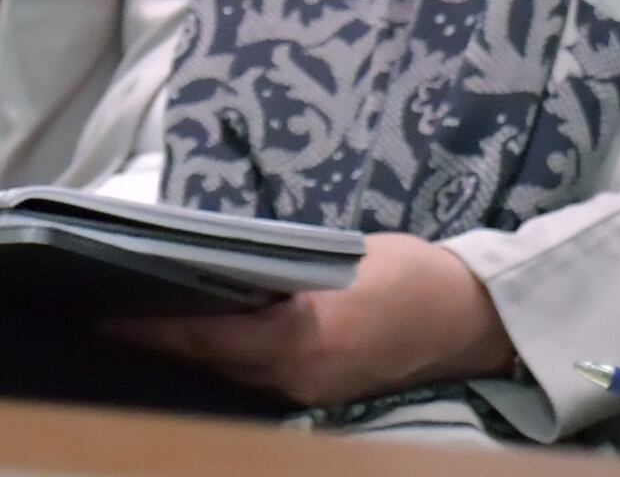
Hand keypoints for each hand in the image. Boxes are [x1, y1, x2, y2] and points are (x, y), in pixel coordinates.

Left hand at [116, 232, 512, 408]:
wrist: (474, 319)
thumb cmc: (416, 273)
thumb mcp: (346, 256)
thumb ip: (284, 272)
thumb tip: (225, 271)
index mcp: (304, 337)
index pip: (207, 336)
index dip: (153, 327)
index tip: (108, 313)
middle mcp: (297, 376)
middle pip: (209, 363)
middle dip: (162, 341)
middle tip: (113, 315)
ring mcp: (307, 394)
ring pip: (228, 376)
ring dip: (192, 353)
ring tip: (150, 326)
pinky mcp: (318, 399)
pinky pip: (255, 382)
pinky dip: (226, 362)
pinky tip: (209, 343)